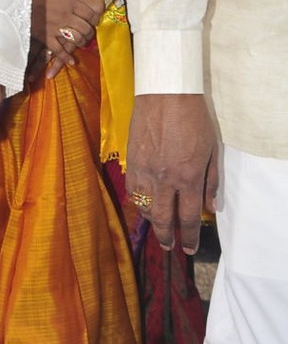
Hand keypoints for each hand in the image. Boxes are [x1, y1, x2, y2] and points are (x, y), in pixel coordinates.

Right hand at [32, 0, 103, 74]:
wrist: (16, 0)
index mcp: (70, 3)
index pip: (90, 14)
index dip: (95, 18)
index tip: (94, 20)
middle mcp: (66, 17)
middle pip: (85, 28)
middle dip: (90, 32)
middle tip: (89, 33)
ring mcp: (56, 28)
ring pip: (76, 39)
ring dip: (81, 42)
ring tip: (81, 43)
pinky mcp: (46, 37)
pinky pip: (59, 50)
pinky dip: (66, 57)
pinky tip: (72, 61)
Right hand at [125, 93, 217, 253]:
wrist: (164, 94)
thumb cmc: (193, 118)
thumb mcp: (211, 149)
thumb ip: (210, 180)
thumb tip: (210, 206)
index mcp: (188, 177)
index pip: (188, 217)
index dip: (190, 236)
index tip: (189, 248)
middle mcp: (165, 179)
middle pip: (163, 219)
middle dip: (166, 237)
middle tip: (169, 246)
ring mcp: (145, 171)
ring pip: (145, 207)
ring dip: (152, 221)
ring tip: (158, 225)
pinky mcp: (131, 162)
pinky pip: (132, 191)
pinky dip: (138, 202)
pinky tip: (144, 204)